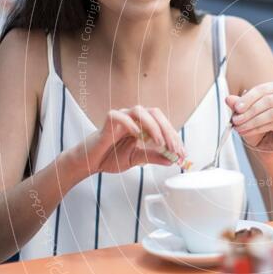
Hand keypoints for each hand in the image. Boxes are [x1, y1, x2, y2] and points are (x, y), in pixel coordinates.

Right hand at [70, 106, 186, 174]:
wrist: (90, 162)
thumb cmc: (111, 157)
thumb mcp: (137, 158)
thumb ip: (153, 157)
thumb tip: (171, 160)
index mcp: (143, 124)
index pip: (163, 125)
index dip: (174, 138)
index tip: (182, 153)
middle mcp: (134, 117)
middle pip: (155, 113)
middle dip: (168, 130)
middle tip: (173, 148)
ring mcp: (121, 116)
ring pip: (140, 111)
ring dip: (153, 126)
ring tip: (159, 142)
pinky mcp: (108, 121)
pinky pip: (119, 116)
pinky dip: (130, 124)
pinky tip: (137, 135)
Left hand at [225, 82, 272, 160]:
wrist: (267, 148)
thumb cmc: (259, 128)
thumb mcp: (245, 115)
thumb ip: (238, 105)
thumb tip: (229, 99)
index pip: (262, 89)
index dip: (248, 98)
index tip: (236, 108)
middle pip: (268, 100)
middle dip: (249, 111)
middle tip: (236, 120)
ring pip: (272, 112)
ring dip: (253, 121)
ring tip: (241, 128)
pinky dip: (259, 128)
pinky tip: (249, 132)